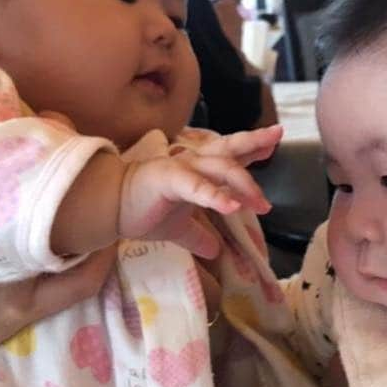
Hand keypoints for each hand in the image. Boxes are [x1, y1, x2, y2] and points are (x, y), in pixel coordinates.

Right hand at [119, 126, 280, 257]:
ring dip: (243, 184)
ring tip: (262, 203)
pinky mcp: (167, 179)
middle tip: (277, 135)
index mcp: (197, 168)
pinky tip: (233, 206)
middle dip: (254, 141)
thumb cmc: (142, 210)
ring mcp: (181, 168)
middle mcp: (192, 162)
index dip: (252, 147)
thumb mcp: (177, 227)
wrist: (109, 209)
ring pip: (219, 167)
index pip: (229, 154)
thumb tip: (213, 251)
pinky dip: (215, 195)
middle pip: (229, 149)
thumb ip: (197, 234)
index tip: (273, 142)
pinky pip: (196, 186)